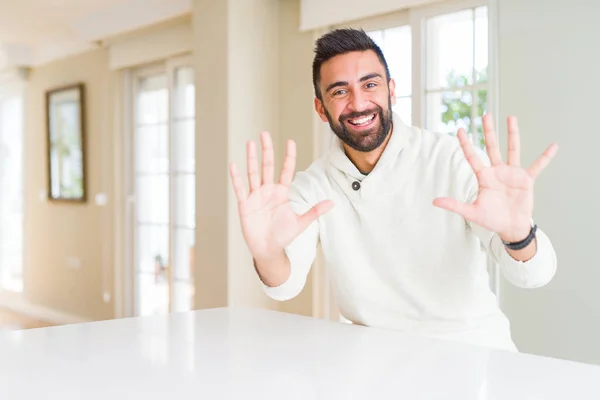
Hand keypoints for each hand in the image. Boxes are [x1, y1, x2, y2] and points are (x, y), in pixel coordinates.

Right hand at [229, 132, 333, 259]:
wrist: (268, 249)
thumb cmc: (283, 235)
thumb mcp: (301, 223)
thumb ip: (315, 211)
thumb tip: (333, 202)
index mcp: (282, 192)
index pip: (286, 170)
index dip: (288, 156)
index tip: (290, 141)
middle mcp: (268, 190)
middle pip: (267, 166)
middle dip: (266, 150)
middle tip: (264, 133)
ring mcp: (255, 196)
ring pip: (253, 173)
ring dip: (251, 158)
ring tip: (249, 143)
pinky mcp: (245, 205)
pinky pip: (240, 189)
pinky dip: (236, 178)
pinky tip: (233, 165)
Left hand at [433, 114, 557, 241]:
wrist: (510, 228)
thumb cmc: (490, 219)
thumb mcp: (471, 212)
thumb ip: (454, 205)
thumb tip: (434, 202)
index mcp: (484, 177)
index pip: (472, 156)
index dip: (466, 143)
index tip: (461, 128)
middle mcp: (497, 171)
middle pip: (492, 146)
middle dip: (488, 131)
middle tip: (485, 114)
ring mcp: (512, 173)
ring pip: (512, 149)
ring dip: (512, 134)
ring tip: (511, 117)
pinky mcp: (526, 180)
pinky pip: (537, 166)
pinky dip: (545, 157)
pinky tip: (553, 146)